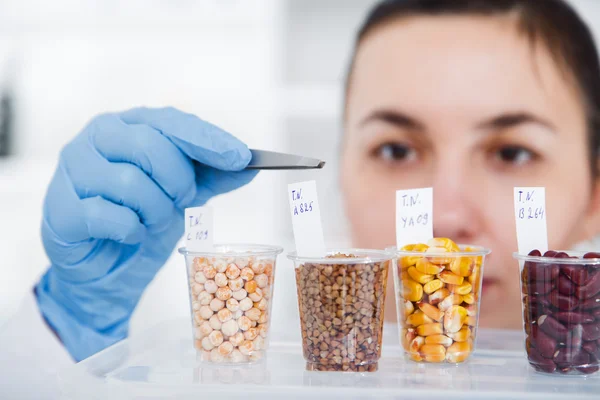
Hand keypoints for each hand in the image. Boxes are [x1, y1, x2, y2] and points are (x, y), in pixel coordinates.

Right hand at [35, 107, 257, 359]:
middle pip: (149, 146)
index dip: (208, 140)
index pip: (171, 121)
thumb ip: (214, 175)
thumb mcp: (184, 193)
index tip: (241, 158)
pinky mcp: (60, 209)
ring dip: (155, 210)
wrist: (105, 265)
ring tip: (153, 220)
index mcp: (129, 124)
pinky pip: (107, 216)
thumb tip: (250, 165)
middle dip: (178, 181)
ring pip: (130, 182)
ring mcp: (73, 170)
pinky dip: (131, 230)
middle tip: (183, 200)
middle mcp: (98, 137)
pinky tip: (130, 233)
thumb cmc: (141, 216)